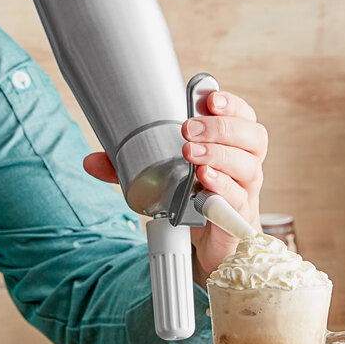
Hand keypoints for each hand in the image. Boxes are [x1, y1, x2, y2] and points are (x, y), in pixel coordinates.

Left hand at [83, 91, 266, 283]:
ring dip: (219, 155)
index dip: (232, 105)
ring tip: (190, 153)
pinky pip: (238, 199)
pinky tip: (204, 181)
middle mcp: (245, 165)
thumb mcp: (165, 177)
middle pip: (252, 138)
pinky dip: (222, 188)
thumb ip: (130, 167)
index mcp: (233, 147)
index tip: (209, 99)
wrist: (213, 244)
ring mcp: (245, 191)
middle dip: (221, 128)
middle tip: (188, 129)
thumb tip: (91, 161)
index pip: (244, 117)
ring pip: (247, 166)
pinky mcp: (238, 217)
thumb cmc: (194, 200)